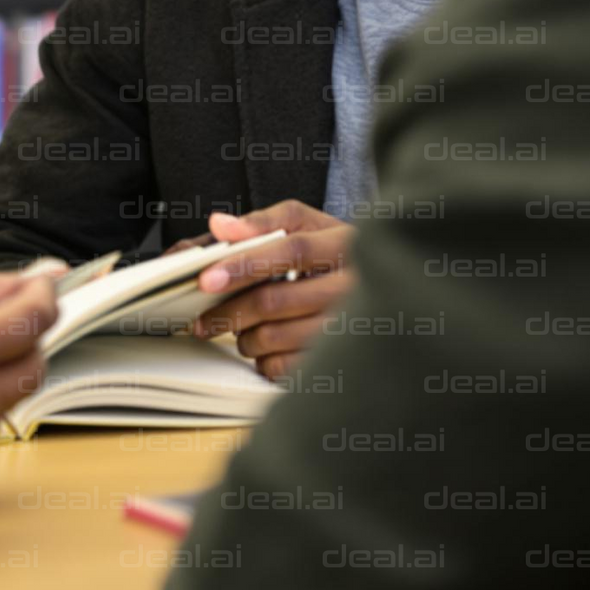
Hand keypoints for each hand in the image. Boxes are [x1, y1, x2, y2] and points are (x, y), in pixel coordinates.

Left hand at [187, 202, 352, 380]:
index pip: (290, 251)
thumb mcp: (307, 225)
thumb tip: (218, 225)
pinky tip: (265, 349)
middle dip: (229, 312)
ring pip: (276, 337)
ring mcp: (352, 326)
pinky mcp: (344, 358)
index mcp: (344, 243)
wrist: (385, 288)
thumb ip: (262, 222)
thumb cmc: (332, 252)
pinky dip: (264, 360)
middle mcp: (354, 286)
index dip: (245, 264)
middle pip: (275, 300)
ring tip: (242, 330)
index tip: (206, 280)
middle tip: (204, 320)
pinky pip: (287, 367)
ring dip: (245, 337)